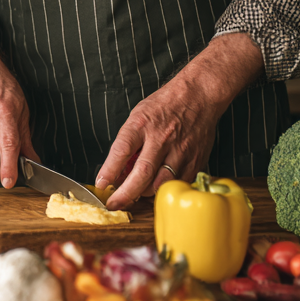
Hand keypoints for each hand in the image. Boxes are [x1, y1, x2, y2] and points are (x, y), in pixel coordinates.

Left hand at [96, 33, 263, 209]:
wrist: (198, 96)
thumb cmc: (164, 105)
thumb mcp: (138, 117)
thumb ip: (128, 143)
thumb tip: (118, 172)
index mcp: (142, 124)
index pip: (121, 151)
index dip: (109, 170)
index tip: (101, 184)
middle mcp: (160, 139)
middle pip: (141, 174)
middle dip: (125, 194)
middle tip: (114, 204)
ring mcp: (180, 151)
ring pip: (160, 184)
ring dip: (144, 194)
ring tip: (134, 195)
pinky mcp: (195, 160)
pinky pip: (177, 183)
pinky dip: (165, 189)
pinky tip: (156, 187)